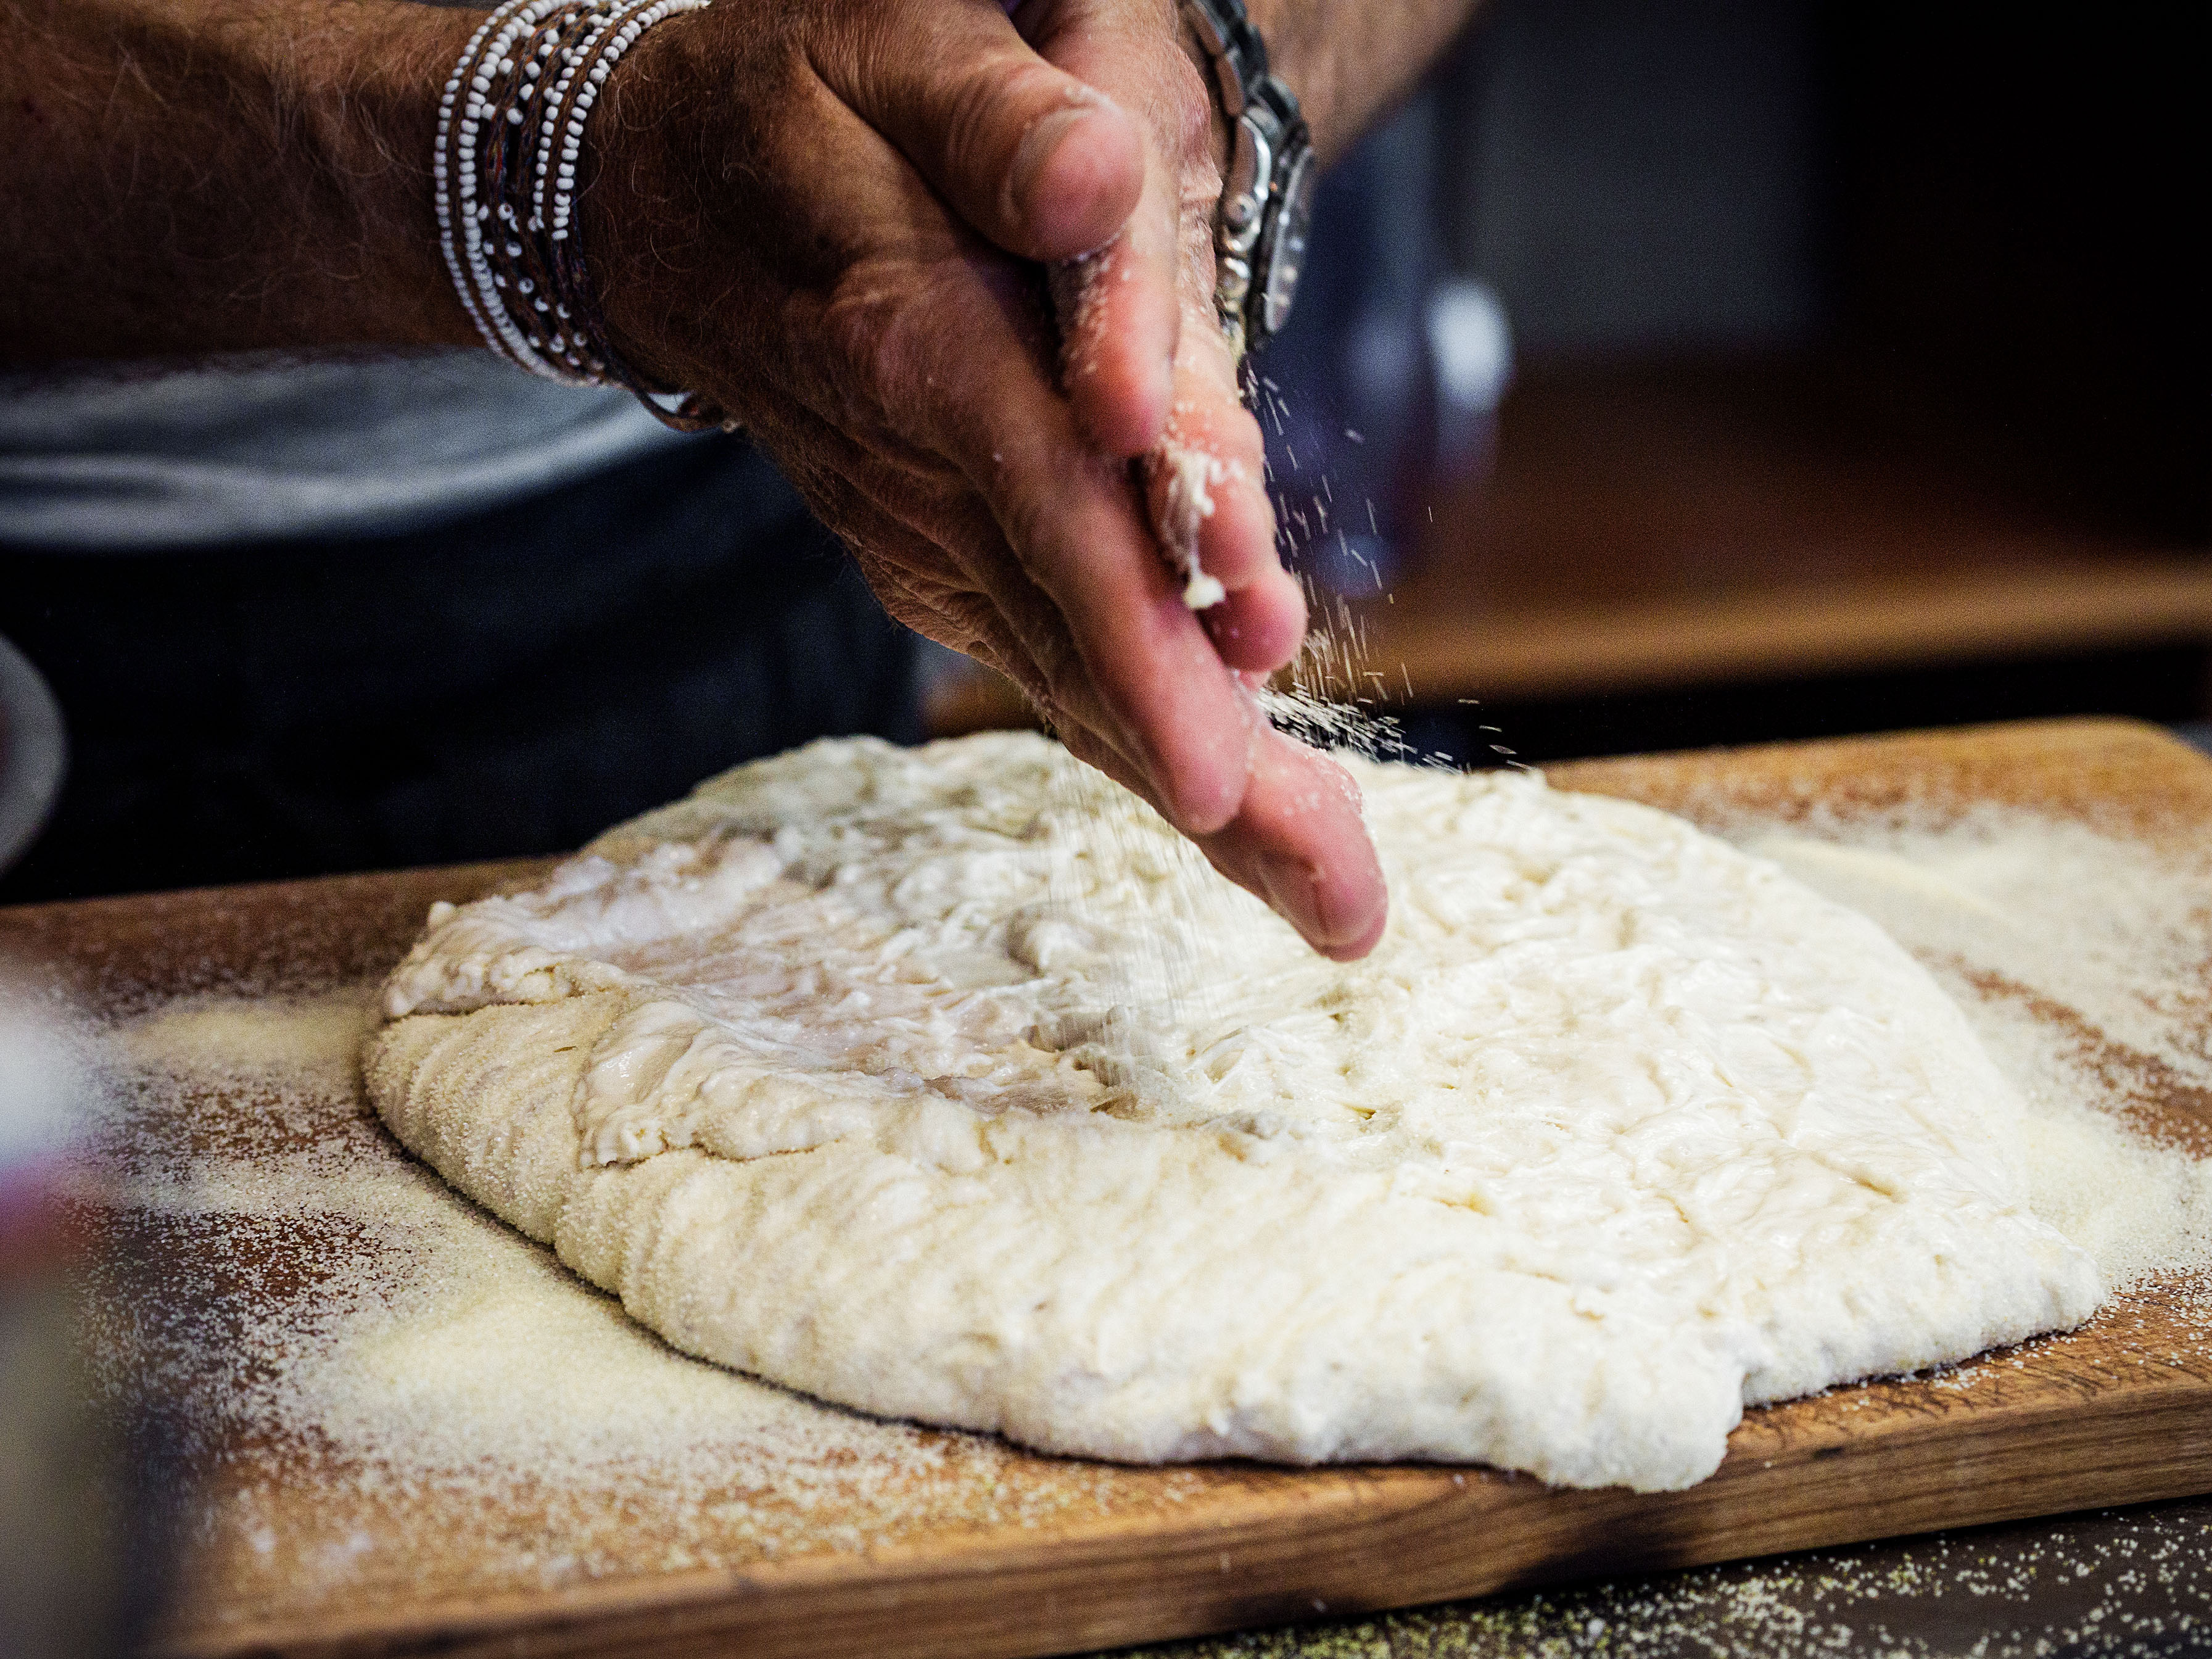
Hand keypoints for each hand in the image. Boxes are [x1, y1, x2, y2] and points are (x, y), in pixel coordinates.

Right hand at [584, 0, 1387, 957]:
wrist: (660, 195)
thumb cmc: (799, 102)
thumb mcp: (890, 49)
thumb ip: (997, 120)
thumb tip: (1102, 178)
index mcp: (927, 358)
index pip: (1059, 523)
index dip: (1145, 649)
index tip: (1226, 780)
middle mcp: (928, 483)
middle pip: (1085, 655)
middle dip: (1217, 788)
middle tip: (1342, 913)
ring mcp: (930, 538)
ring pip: (1073, 688)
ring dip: (1198, 797)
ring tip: (1327, 900)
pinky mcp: (942, 558)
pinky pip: (1049, 667)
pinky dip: (1139, 743)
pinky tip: (1234, 819)